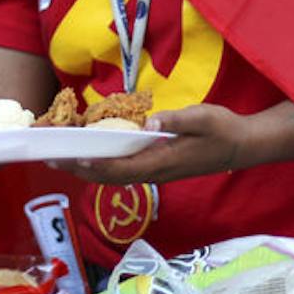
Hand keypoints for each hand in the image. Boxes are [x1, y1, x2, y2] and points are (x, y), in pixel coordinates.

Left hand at [52, 103, 246, 185]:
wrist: (242, 146)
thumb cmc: (222, 129)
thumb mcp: (203, 118)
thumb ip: (177, 120)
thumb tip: (151, 122)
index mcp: (163, 161)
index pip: (123, 168)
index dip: (97, 165)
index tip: (74, 158)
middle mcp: (156, 172)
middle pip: (111, 176)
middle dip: (80, 169)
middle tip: (51, 161)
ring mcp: (157, 172)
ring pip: (115, 176)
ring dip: (87, 169)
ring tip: (61, 160)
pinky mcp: (159, 168)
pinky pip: (124, 171)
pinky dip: (103, 166)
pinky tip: (91, 157)